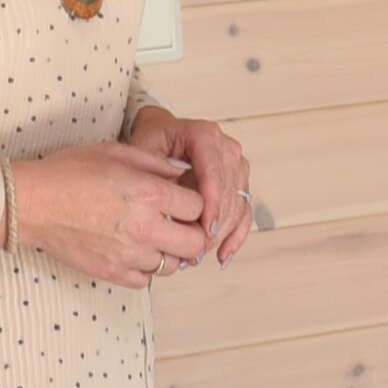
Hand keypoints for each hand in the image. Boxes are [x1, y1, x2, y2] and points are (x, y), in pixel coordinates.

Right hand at [8, 136, 204, 288]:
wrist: (29, 202)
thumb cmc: (68, 172)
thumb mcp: (115, 152)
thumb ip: (155, 163)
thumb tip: (181, 173)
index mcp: (150, 194)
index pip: (200, 207)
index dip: (195, 203)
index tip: (185, 201)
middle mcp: (146, 227)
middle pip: (195, 243)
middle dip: (193, 233)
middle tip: (180, 225)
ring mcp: (130, 254)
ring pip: (173, 265)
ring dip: (170, 253)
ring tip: (155, 238)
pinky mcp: (113, 272)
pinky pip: (147, 280)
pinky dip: (146, 269)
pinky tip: (135, 252)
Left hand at [137, 107, 257, 265]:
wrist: (162, 134)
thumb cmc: (152, 140)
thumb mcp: (143, 151)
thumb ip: (155, 174)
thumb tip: (171, 207)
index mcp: (205, 134)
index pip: (214, 172)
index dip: (212, 202)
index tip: (204, 228)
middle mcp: (226, 148)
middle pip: (229, 190)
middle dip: (216, 223)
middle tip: (198, 247)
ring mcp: (236, 165)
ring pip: (239, 203)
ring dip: (224, 232)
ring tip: (202, 253)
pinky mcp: (240, 182)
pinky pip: (244, 211)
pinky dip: (235, 234)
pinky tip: (224, 253)